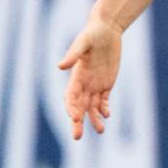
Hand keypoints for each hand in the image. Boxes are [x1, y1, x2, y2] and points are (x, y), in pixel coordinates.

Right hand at [58, 17, 121, 139]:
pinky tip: (107, 115)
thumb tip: (59, 67)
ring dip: (94, 119)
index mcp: (76, 76)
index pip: (70, 96)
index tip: (74, 118)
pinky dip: (104, 109)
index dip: (71, 107)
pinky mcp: (107, 83)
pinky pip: (104, 100)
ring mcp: (95, 84)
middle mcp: (84, 83)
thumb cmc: (92, 34)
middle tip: (76, 137)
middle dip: (77, 122)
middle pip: (79, 106)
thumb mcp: (82, 43)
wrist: (106, 30)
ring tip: (100, 131)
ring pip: (93, 107)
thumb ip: (72, 54)